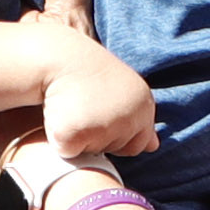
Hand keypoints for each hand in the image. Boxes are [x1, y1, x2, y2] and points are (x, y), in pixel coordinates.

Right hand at [41, 46, 159, 158]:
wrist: (56, 56)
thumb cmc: (88, 73)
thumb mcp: (124, 91)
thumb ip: (139, 119)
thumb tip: (153, 147)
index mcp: (144, 106)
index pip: (140, 145)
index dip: (118, 133)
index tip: (103, 108)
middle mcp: (129, 118)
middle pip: (118, 151)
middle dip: (102, 138)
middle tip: (87, 107)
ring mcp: (102, 128)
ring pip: (92, 152)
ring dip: (82, 137)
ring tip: (73, 107)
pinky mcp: (73, 135)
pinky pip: (68, 152)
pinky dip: (61, 140)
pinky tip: (60, 115)